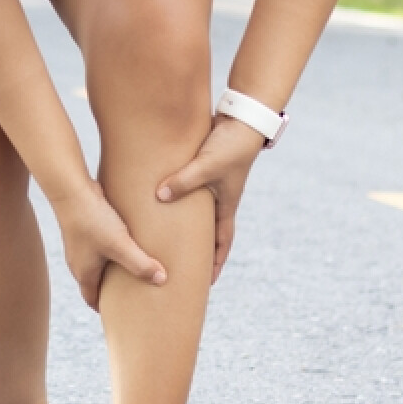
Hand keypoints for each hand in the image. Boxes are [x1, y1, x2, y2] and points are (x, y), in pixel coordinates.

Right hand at [56, 186, 165, 310]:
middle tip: (133, 296)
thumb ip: (140, 264)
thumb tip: (162, 280)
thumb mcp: (120, 245)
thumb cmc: (92, 220)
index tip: (122, 317)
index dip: (106, 310)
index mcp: (84, 272)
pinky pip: (100, 247)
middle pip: (96, 283)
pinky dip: (112, 251)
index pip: (93, 299)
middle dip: (113, 291)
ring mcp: (80, 245)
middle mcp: (79, 262)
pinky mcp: (85, 229)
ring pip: (98, 264)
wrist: (70, 190)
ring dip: (113, 270)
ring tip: (134, 270)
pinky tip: (128, 243)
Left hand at [156, 116, 267, 282]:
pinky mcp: (203, 169)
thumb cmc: (230, 145)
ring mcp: (213, 185)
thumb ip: (184, 181)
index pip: (221, 243)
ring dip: (185, 227)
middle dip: (197, 252)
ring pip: (197, 214)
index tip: (205, 284)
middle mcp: (220, 199)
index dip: (214, 264)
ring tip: (164, 239)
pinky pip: (189, 192)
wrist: (243, 119)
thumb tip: (160, 197)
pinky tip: (160, 201)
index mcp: (227, 205)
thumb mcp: (207, 165)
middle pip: (209, 233)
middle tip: (181, 268)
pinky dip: (178, 199)